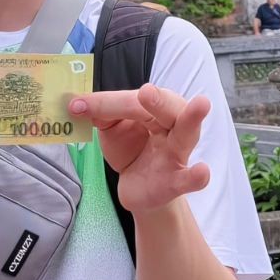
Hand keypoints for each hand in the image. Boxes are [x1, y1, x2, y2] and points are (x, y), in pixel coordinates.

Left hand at [69, 84, 210, 213]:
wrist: (138, 187)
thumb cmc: (131, 149)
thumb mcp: (113, 129)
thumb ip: (102, 115)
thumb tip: (81, 104)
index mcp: (155, 108)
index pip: (132, 102)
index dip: (105, 103)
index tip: (77, 105)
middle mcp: (171, 125)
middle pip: (168, 108)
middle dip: (158, 100)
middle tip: (146, 92)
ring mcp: (176, 153)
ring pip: (186, 133)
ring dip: (192, 119)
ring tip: (200, 104)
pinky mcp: (176, 181)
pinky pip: (189, 178)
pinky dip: (196, 176)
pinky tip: (202, 172)